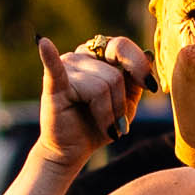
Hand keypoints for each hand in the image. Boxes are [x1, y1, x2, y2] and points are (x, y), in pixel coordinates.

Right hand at [36, 33, 150, 167]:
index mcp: (98, 53)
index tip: (150, 86)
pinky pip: (55, 70)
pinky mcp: (53, 87)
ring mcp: (66, 68)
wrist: (74, 150)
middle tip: (117, 121)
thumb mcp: (127, 103)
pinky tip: (44, 44)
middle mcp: (81, 55)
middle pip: (114, 74)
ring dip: (107, 114)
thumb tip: (149, 55)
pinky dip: (50, 58)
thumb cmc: (100, 124)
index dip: (138, 65)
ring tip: (102, 125)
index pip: (121, 46)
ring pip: (101, 87)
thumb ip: (136, 81)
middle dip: (120, 102)